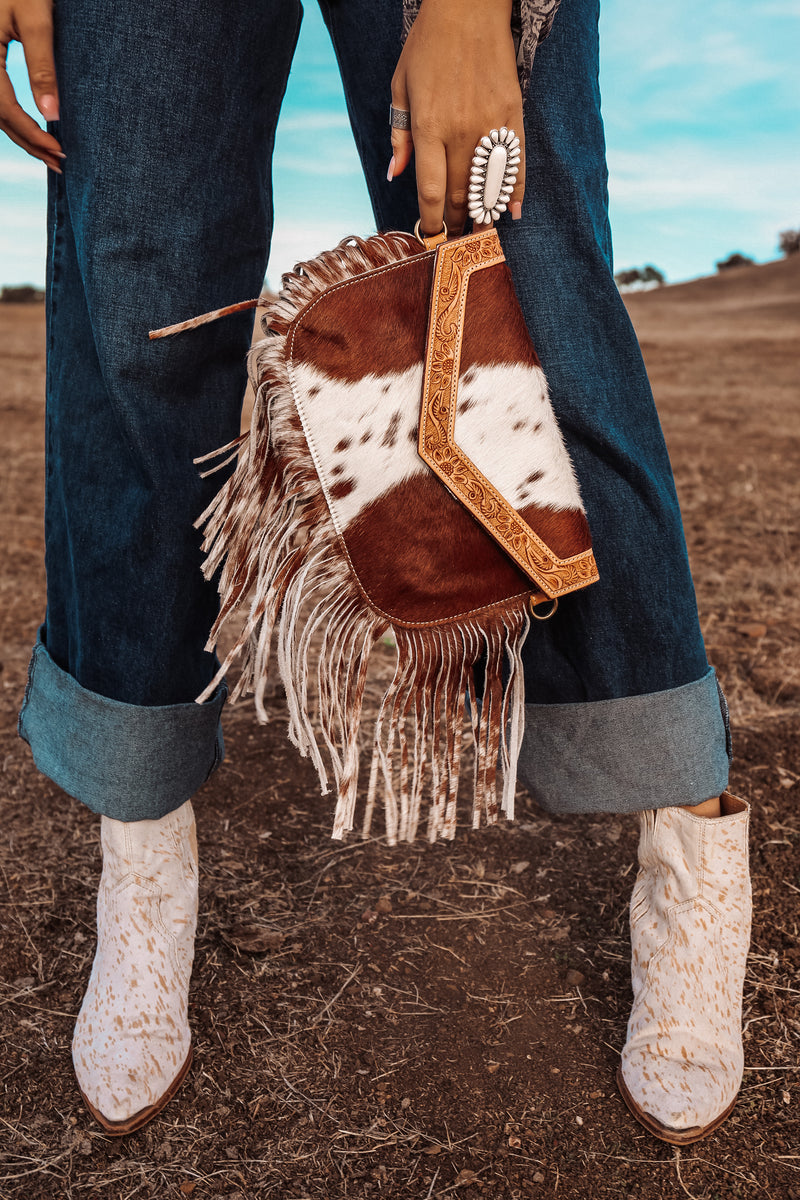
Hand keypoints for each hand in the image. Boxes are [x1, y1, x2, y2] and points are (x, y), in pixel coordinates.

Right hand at [0, 0, 62, 170]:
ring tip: (50, 155)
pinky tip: (35, 131)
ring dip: (22, 136)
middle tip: (59, 163)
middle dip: (29, 142)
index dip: (32, 134)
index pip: (5, 108)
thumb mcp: (36, 21)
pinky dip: (16, 119)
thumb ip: (43, 67)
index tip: (59, 150)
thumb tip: (52, 114)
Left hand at [389, 0, 523, 236]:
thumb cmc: (429, 46)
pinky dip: (514, 191)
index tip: (430, 235)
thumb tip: (395, 174)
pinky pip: (515, 162)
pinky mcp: (513, 114)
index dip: (431, 220)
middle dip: (456, 221)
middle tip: (455, 239)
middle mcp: (460, 131)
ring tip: (479, 233)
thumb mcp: (401, 87)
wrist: (469, 7)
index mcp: (429, 126)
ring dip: (483, 214)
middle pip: (459, 193)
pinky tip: (512, 212)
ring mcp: (489, 124)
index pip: (430, 190)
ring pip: (487, 184)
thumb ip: (399, 134)